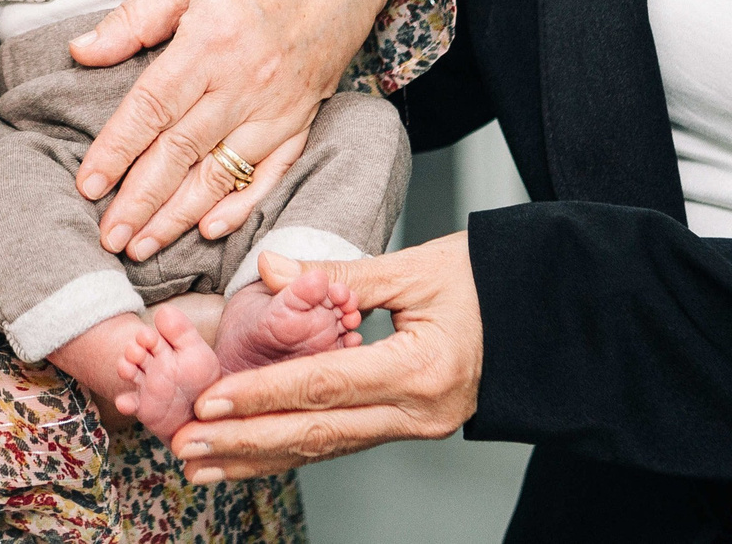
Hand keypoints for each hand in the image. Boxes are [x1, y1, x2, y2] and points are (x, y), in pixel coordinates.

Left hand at [69, 0, 391, 257]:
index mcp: (209, 42)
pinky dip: (244, 203)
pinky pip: (273, 170)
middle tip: (109, 238)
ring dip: (180, 214)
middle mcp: (244, 81)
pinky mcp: (305, 114)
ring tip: (146, 246)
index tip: (88, 186)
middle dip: (140, 201)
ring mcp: (278, 104)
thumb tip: (81, 50)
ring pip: (222, 171)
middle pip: (181, 153)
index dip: (116, 151)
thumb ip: (134, 18)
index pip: (150, 109)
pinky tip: (212, 227)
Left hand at [169, 239, 482, 483]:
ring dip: (260, 456)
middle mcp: (419, 412)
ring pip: (326, 449)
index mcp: (421, 368)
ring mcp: (417, 427)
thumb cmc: (489, 281)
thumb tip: (270, 270)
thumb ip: (338, 273)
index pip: (323, 387)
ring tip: (203, 464)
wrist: (546, 314)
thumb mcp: (415, 267)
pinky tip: (253, 455)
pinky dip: (293, 448)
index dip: (261, 395)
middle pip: (317, 434)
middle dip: (245, 443)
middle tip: (186, 446)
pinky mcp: (411, 427)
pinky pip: (343, 443)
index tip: (208, 401)